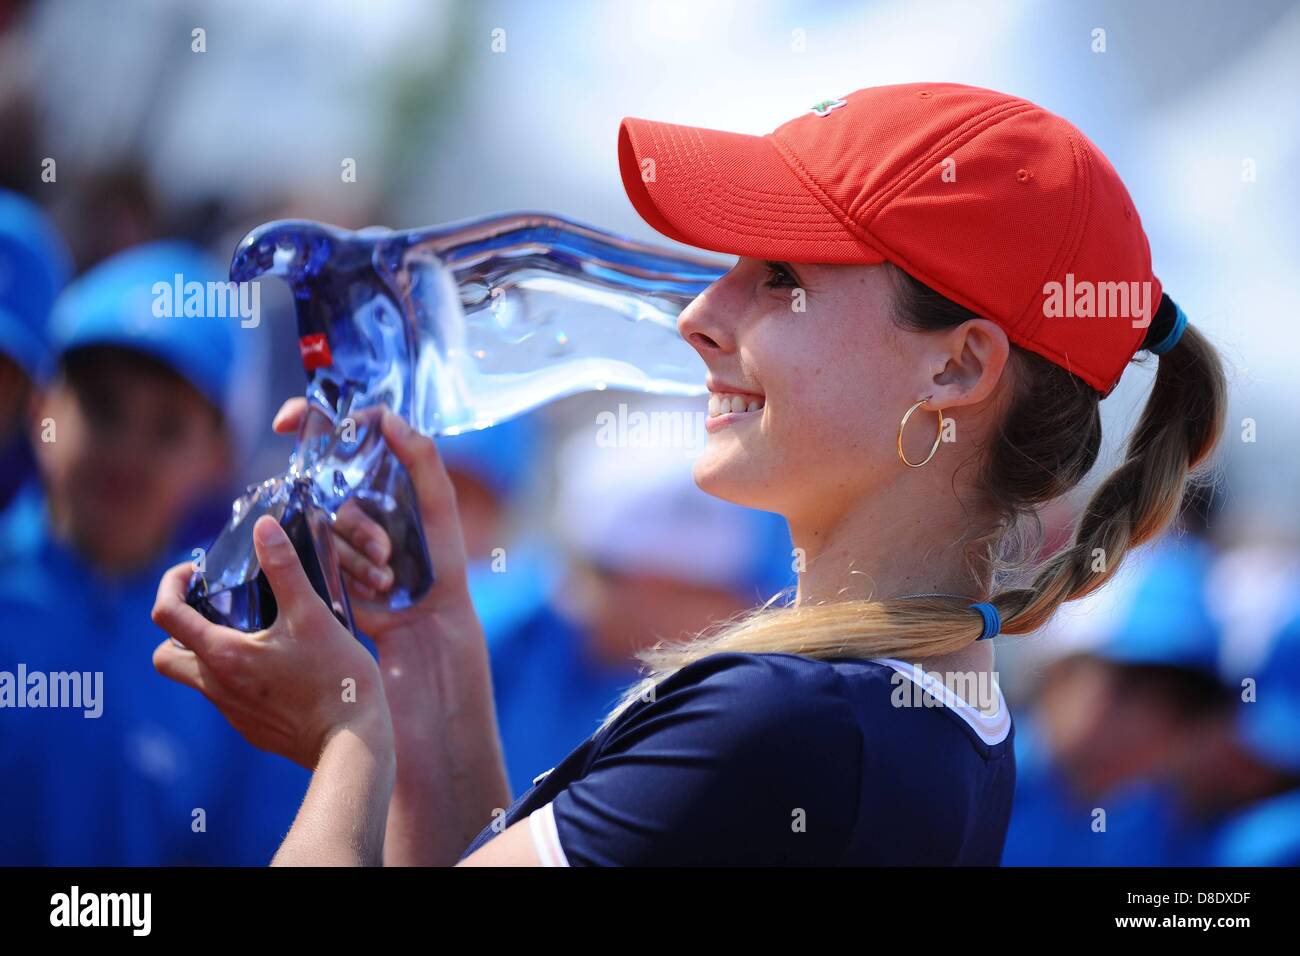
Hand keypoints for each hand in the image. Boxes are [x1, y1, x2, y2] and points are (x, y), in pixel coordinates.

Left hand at [152, 515, 391, 769]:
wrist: (352, 744)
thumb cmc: (336, 678)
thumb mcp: (313, 615)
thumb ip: (285, 569)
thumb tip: (263, 526)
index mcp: (224, 655)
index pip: (166, 616)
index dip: (170, 585)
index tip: (193, 571)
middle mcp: (217, 687)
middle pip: (166, 657)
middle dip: (177, 629)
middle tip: (211, 608)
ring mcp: (233, 712)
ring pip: (198, 678)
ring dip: (209, 652)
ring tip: (251, 632)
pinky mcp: (252, 729)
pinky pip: (228, 698)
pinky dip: (236, 676)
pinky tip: (277, 665)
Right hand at [271, 399, 476, 643]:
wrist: (427, 619)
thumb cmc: (442, 560)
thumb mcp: (440, 505)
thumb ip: (421, 458)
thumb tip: (386, 416)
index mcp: (383, 471)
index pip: (341, 432)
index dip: (309, 418)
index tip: (287, 421)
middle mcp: (355, 493)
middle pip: (329, 488)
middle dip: (358, 526)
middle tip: (386, 552)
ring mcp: (336, 525)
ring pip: (326, 526)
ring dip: (358, 555)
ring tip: (388, 576)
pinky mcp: (322, 556)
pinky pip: (319, 553)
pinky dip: (350, 570)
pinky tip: (375, 585)